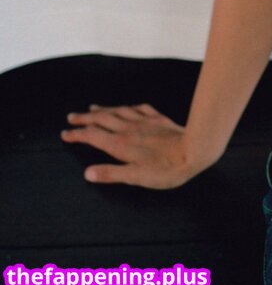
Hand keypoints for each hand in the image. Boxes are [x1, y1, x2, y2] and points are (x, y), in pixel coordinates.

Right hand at [60, 103, 208, 188]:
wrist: (194, 149)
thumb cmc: (166, 169)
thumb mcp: (135, 177)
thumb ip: (111, 174)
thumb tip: (88, 172)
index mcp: (120, 144)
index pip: (92, 136)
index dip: (77, 135)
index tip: (65, 133)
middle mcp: (129, 129)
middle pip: (102, 119)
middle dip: (85, 118)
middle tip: (72, 117)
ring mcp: (144, 121)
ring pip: (118, 111)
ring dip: (103, 109)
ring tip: (93, 108)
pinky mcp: (158, 118)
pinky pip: (138, 108)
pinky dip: (127, 107)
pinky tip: (127, 107)